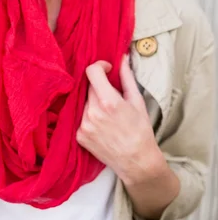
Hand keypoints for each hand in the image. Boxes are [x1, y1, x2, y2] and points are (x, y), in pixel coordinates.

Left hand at [76, 56, 164, 185]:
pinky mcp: (79, 135)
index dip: (100, 66)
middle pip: (89, 86)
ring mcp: (83, 125)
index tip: (107, 69)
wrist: (136, 162)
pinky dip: (89, 115)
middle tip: (112, 97)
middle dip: (100, 86)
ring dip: (94, 101)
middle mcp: (92, 112)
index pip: (91, 71)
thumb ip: (127, 77)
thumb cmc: (141, 131)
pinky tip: (102, 125)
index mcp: (108, 102)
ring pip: (84, 101)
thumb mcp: (137, 101)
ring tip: (108, 114)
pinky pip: (80, 116)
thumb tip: (122, 58)